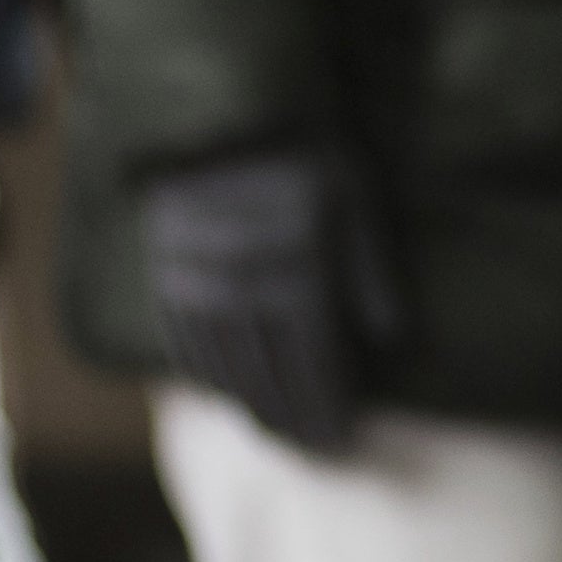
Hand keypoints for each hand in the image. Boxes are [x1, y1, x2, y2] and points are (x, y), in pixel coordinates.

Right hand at [140, 148, 397, 453]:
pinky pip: (187, 344)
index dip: (327, 412)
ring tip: (272, 433)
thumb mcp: (355, 197)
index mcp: (300, 277)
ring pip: (228, 371)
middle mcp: (247, 293)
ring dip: (252, 407)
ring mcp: (202, 287)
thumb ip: (372, 272)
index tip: (340, 444)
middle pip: (271, 380)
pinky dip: (208, 375)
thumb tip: (392, 340)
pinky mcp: (169, 274)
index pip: (315, 369)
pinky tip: (224, 393)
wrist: (229, 108)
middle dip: (293, 421)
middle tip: (310, 452)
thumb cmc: (306, 147)